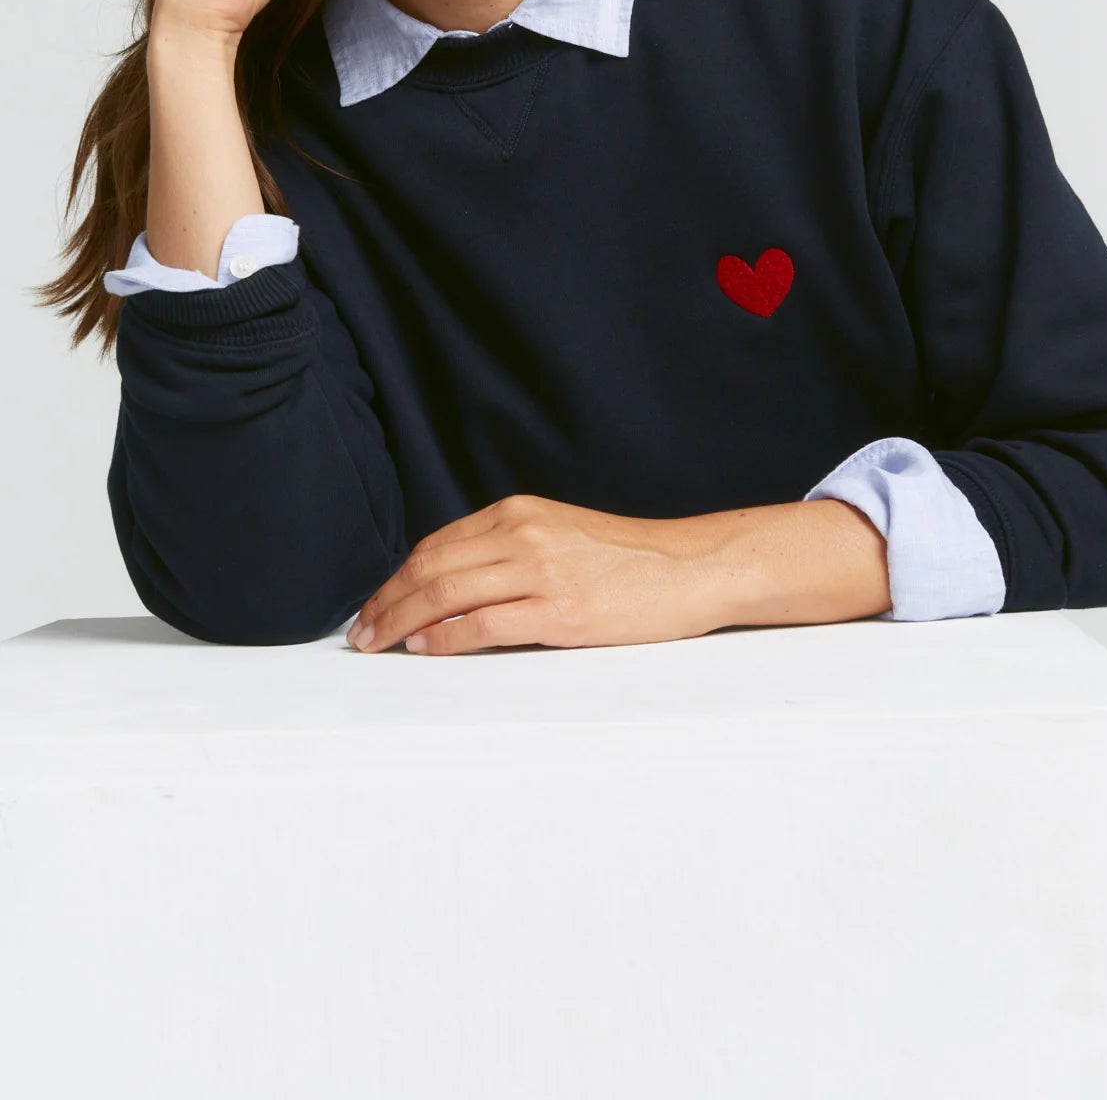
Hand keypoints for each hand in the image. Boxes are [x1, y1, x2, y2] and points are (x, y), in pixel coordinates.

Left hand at [346, 493, 727, 655]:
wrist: (690, 567)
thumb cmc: (629, 559)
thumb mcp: (560, 534)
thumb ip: (510, 549)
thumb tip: (453, 585)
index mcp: (519, 513)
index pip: (436, 544)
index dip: (396, 578)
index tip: (375, 604)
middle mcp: (523, 534)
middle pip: (430, 567)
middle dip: (386, 602)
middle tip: (361, 632)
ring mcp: (541, 571)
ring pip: (446, 593)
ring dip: (401, 621)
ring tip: (378, 644)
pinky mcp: (560, 610)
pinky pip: (483, 624)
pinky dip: (444, 638)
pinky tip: (425, 648)